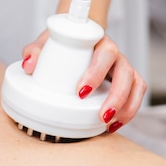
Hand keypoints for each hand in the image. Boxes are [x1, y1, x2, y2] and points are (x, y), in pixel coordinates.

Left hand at [21, 32, 146, 132]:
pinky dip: (130, 111)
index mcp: (98, 41)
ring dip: (127, 106)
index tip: (81, 91)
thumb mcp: (47, 43)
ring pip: (136, 84)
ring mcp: (122, 67)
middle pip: (125, 71)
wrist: (75, 41)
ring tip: (109, 123)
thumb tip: (29, 66)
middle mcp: (114, 54)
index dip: (96, 72)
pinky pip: (137, 94)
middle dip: (116, 95)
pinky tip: (114, 125)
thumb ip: (35, 51)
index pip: (105, 52)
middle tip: (100, 115)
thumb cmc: (62, 43)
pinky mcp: (127, 81)